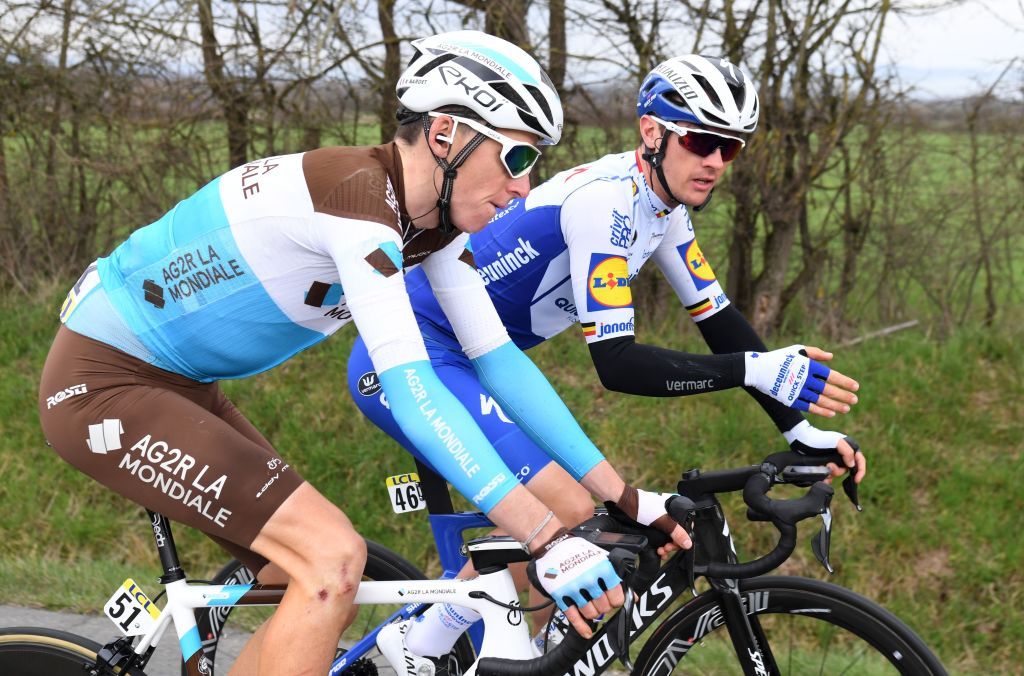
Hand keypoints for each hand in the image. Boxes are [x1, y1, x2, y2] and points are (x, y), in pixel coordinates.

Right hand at [530, 531, 623, 637]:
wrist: (553, 545)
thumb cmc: (580, 551)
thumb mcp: (601, 558)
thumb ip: (618, 577)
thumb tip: (634, 597)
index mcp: (603, 569)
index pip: (617, 598)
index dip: (616, 601)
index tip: (613, 599)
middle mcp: (589, 579)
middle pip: (604, 607)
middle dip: (604, 606)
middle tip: (600, 601)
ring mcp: (574, 588)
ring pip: (590, 613)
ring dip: (593, 612)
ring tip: (591, 605)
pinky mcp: (560, 594)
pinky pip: (573, 616)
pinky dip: (581, 627)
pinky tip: (587, 633)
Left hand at [613, 485, 691, 557]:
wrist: (621, 503)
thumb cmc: (640, 506)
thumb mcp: (661, 520)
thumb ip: (675, 531)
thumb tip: (688, 543)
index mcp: (675, 511)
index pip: (685, 528)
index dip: (682, 539)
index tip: (675, 546)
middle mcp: (669, 516)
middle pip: (677, 535)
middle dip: (672, 545)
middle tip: (665, 550)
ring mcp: (660, 522)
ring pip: (668, 538)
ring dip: (666, 547)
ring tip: (660, 552)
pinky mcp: (651, 527)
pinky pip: (659, 538)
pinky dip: (660, 546)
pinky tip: (658, 551)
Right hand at [744, 345, 858, 415]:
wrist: (756, 369)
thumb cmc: (778, 358)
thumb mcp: (797, 350)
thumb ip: (815, 353)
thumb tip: (831, 357)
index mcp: (807, 365)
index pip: (831, 375)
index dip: (844, 381)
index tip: (856, 386)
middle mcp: (804, 378)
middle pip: (828, 389)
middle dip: (843, 395)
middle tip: (855, 400)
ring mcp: (796, 390)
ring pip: (820, 400)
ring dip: (835, 405)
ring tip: (847, 409)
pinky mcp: (790, 399)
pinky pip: (808, 407)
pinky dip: (821, 411)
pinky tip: (832, 413)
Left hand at [785, 420, 866, 482]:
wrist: (801, 440)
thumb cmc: (819, 438)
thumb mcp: (836, 441)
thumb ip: (847, 452)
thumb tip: (851, 465)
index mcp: (847, 448)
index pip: (859, 460)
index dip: (860, 470)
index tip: (856, 479)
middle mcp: (841, 455)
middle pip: (846, 469)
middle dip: (838, 470)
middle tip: (829, 466)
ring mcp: (832, 460)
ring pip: (836, 473)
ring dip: (831, 473)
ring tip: (823, 467)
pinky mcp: (823, 465)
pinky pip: (828, 476)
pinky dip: (826, 479)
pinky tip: (823, 479)